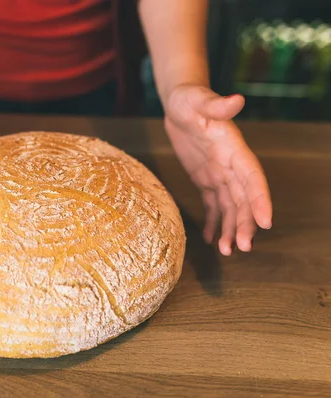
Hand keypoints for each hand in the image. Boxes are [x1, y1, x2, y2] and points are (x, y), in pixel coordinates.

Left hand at [163, 84, 271, 254]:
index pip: (252, 177)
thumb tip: (236, 100)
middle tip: (243, 247)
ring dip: (231, 228)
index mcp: (234, 148)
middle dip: (246, 223)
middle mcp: (231, 164)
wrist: (179, 103)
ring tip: (227, 251)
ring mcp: (219, 173)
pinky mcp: (205, 178)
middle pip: (243, 198)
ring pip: (230, 206)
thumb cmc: (189, 98)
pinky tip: (211, 240)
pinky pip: (212, 205)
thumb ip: (216, 104)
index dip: (260, 199)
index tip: (266, 222)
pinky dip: (213, 222)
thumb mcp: (198, 99)